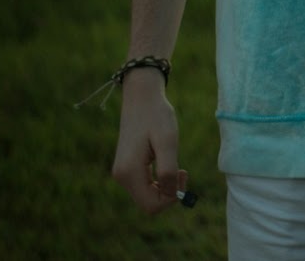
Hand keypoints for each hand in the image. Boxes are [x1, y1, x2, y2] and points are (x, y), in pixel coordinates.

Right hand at [110, 70, 185, 213]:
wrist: (142, 98)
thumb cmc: (157, 116)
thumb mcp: (168, 142)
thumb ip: (168, 170)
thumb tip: (172, 194)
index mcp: (129, 172)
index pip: (151, 206)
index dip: (171, 198)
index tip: (183, 174)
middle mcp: (121, 177)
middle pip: (148, 204)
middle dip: (169, 194)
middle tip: (183, 171)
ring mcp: (122, 173)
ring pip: (147, 196)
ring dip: (165, 187)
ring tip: (177, 166)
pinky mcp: (126, 167)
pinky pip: (144, 186)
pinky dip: (159, 181)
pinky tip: (166, 163)